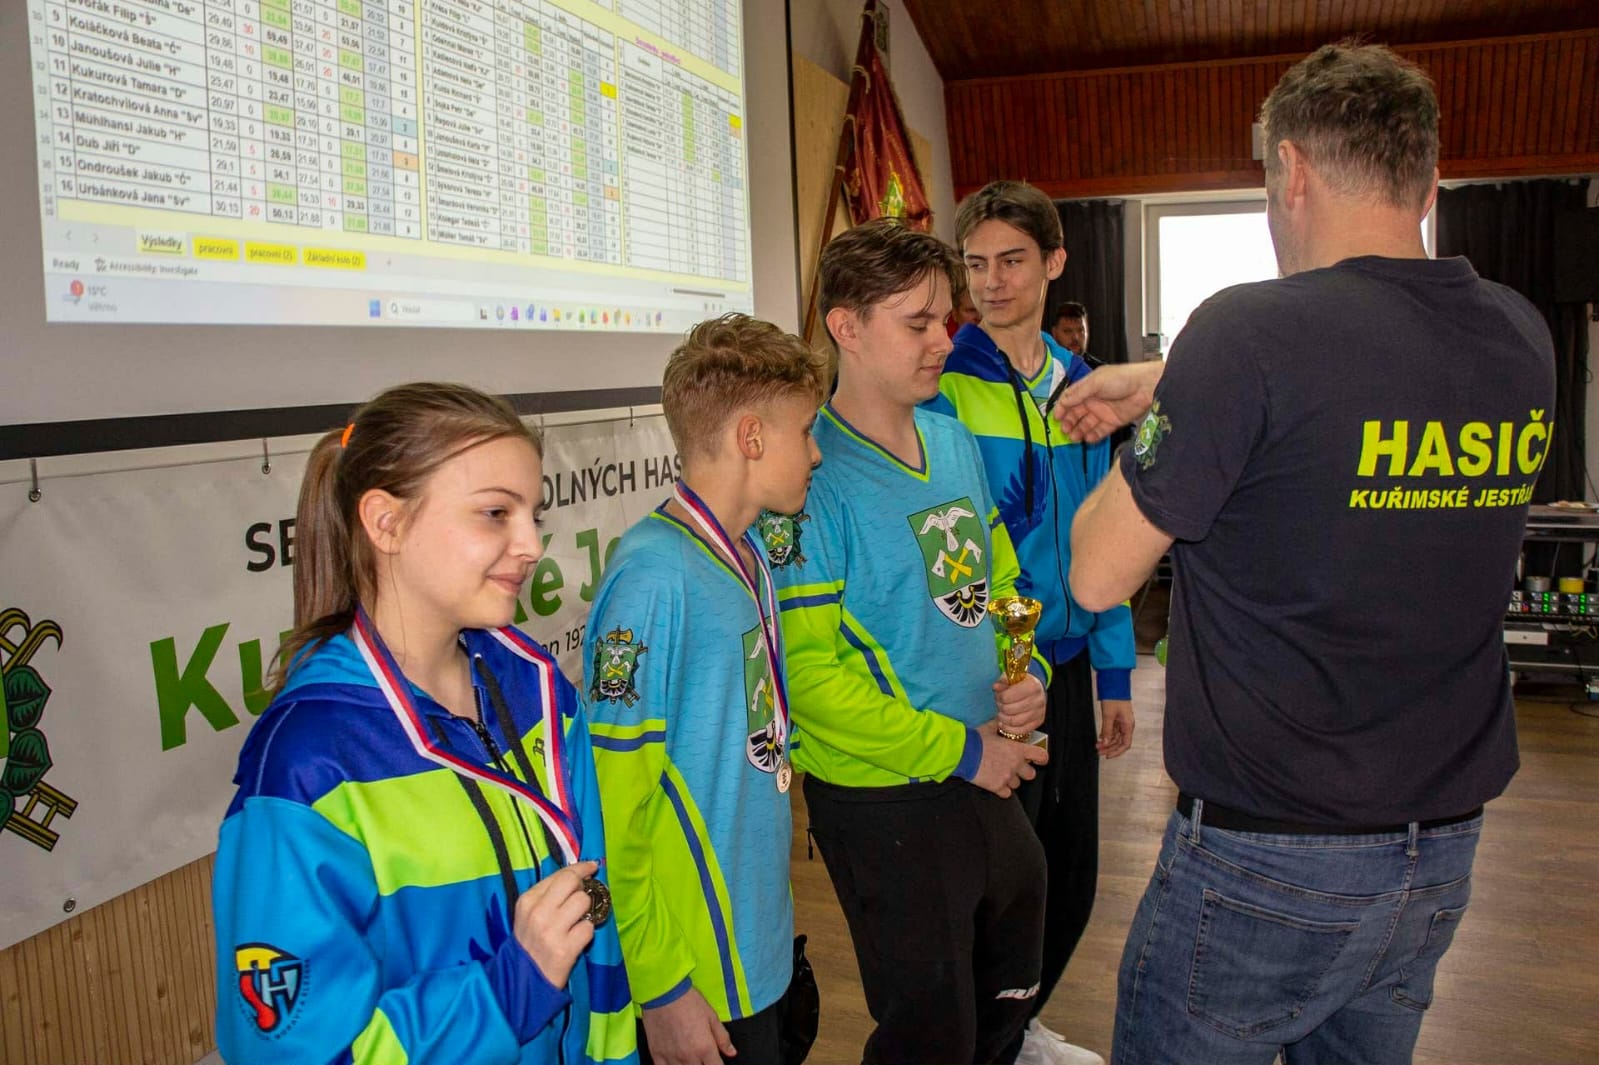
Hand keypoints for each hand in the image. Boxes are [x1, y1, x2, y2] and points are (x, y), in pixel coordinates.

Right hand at [512, 860, 598, 989]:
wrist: (522, 980)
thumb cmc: (529, 943)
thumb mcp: (529, 914)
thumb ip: (548, 895)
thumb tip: (577, 876)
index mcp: (527, 900)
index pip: (561, 875)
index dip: (580, 868)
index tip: (591, 866)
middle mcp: (538, 912)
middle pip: (573, 882)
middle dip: (584, 886)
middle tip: (584, 895)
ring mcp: (551, 931)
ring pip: (584, 902)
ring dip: (586, 912)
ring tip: (576, 923)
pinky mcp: (565, 949)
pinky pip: (589, 928)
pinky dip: (586, 933)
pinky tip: (576, 940)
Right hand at [642, 988, 736, 1064]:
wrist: (663, 992)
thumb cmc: (687, 1000)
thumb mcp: (711, 1016)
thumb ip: (722, 1037)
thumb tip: (731, 1052)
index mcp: (705, 1047)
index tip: (716, 1061)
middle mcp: (688, 1056)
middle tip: (702, 1056)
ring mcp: (671, 1057)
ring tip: (690, 1058)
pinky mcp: (657, 1054)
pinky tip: (675, 1061)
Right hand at [971, 720, 1048, 797]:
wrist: (963, 753)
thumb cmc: (976, 740)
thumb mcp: (989, 728)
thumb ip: (999, 725)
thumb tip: (1001, 720)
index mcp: (1017, 749)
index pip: (1040, 756)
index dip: (1041, 758)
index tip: (1039, 759)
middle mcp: (1016, 765)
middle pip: (1031, 774)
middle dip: (1024, 772)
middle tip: (1015, 767)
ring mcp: (1007, 777)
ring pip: (1017, 785)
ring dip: (1011, 780)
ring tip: (1000, 774)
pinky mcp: (997, 787)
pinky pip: (1006, 793)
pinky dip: (1002, 790)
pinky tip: (995, 782)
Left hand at [992, 674, 1045, 733]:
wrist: (1036, 690)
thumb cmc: (1022, 683)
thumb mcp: (1012, 678)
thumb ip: (1003, 682)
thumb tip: (996, 687)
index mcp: (1032, 686)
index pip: (1009, 696)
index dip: (1000, 697)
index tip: (999, 695)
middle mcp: (1038, 700)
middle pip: (1011, 709)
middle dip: (1001, 707)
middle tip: (999, 704)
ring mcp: (1039, 712)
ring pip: (1015, 721)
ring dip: (1003, 718)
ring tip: (1001, 713)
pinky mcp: (1038, 722)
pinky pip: (1020, 731)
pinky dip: (1009, 728)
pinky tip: (1003, 723)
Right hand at [1051, 361, 1163, 442]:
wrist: (1147, 387)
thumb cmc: (1123, 378)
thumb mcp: (1096, 382)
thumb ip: (1078, 393)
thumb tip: (1063, 402)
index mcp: (1087, 388)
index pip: (1069, 399)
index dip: (1062, 408)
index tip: (1056, 418)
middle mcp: (1094, 400)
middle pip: (1076, 414)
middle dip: (1069, 422)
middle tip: (1065, 430)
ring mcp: (1103, 412)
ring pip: (1086, 424)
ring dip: (1079, 431)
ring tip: (1074, 437)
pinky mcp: (1113, 422)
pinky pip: (1100, 431)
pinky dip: (1093, 436)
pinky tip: (1087, 439)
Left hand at [1097, 699, 1133, 757]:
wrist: (1114, 684)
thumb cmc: (1114, 698)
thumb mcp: (1108, 715)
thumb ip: (1107, 730)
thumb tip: (1105, 743)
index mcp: (1128, 725)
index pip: (1125, 744)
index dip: (1117, 752)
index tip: (1107, 756)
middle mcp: (1126, 725)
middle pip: (1120, 742)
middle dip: (1109, 748)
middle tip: (1098, 751)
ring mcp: (1122, 722)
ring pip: (1115, 737)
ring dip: (1107, 742)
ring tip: (1097, 745)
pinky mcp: (1117, 718)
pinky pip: (1113, 730)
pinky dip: (1106, 734)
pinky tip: (1099, 737)